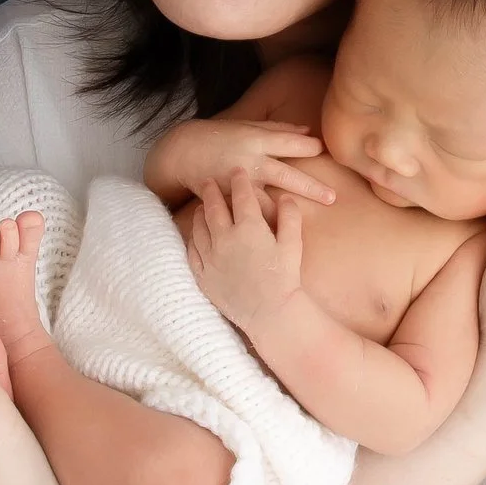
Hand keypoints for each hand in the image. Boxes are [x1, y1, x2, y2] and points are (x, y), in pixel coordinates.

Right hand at [150, 117, 337, 207]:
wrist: (182, 152)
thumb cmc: (219, 136)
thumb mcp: (247, 126)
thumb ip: (279, 130)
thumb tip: (310, 133)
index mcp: (256, 140)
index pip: (289, 143)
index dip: (309, 147)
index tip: (324, 152)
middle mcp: (250, 162)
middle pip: (285, 175)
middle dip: (310, 187)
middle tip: (332, 198)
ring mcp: (238, 184)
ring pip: (266, 201)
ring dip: (285, 213)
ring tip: (303, 224)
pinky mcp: (227, 201)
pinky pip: (247, 215)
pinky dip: (261, 225)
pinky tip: (275, 239)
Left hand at [184, 170, 306, 333]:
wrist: (271, 313)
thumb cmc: (285, 278)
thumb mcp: (293, 244)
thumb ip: (289, 216)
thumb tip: (284, 196)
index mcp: (249, 227)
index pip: (241, 195)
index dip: (239, 180)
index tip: (237, 171)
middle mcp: (225, 238)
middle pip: (213, 206)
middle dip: (211, 190)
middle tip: (208, 181)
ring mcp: (211, 257)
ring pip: (199, 227)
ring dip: (199, 213)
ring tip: (200, 206)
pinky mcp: (203, 275)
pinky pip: (192, 251)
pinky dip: (192, 239)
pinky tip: (194, 235)